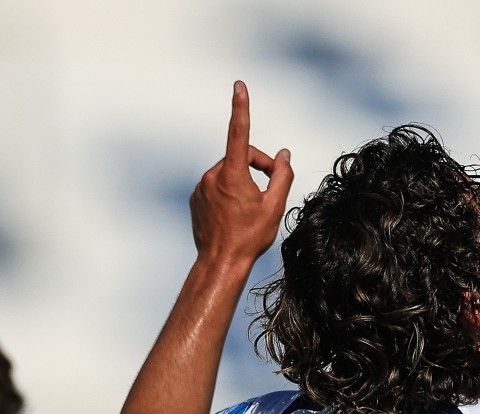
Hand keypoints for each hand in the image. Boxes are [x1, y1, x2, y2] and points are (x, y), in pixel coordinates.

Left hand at [191, 81, 293, 265]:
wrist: (220, 262)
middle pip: (240, 157)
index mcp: (232, 174)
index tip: (239, 86)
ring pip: (228, 172)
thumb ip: (282, 175)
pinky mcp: (195, 198)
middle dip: (257, 167)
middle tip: (270, 189)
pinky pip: (216, 186)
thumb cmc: (250, 237)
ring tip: (250, 209)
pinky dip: (228, 193)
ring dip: (242, 181)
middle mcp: (212, 176)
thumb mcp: (275, 206)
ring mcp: (201, 187)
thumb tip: (284, 155)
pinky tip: (234, 215)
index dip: (241, 107)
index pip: (239, 132)